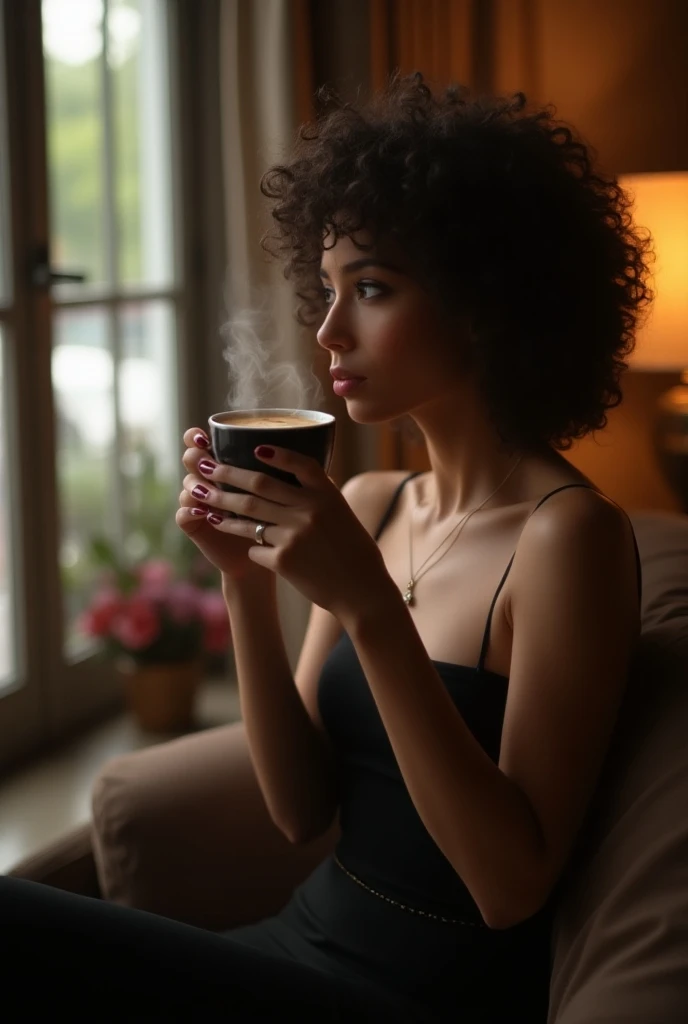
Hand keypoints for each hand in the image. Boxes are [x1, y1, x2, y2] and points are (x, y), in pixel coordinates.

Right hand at [176, 428, 270, 583]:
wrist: (271, 553)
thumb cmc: (282, 518)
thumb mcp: (282, 492)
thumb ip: (279, 469)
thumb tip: (295, 442)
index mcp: (226, 464)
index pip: (203, 442)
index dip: (196, 436)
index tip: (206, 437)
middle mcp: (210, 479)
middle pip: (192, 459)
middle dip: (196, 457)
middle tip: (207, 462)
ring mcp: (200, 501)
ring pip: (187, 484)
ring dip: (195, 485)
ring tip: (208, 490)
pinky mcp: (194, 524)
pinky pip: (183, 514)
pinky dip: (192, 511)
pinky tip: (206, 514)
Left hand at [181, 441, 391, 620]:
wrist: (360, 590)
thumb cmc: (353, 551)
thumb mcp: (342, 514)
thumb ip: (319, 494)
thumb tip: (292, 473)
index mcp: (328, 496)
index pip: (301, 464)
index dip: (277, 454)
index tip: (256, 447)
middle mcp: (310, 511)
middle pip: (259, 485)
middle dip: (226, 474)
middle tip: (204, 466)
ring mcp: (295, 535)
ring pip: (248, 516)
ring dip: (221, 507)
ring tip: (202, 501)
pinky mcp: (284, 560)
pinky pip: (255, 547)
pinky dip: (249, 545)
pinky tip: (242, 546)